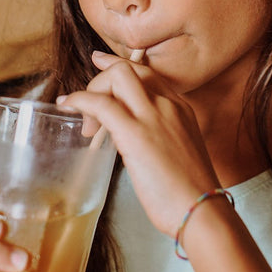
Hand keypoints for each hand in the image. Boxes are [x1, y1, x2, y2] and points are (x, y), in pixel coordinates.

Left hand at [57, 50, 220, 236]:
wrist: (202, 210)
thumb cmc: (189, 191)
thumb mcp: (179, 149)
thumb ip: (159, 133)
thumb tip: (129, 135)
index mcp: (180, 107)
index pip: (146, 73)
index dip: (119, 64)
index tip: (100, 61)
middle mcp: (168, 104)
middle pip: (129, 68)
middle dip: (102, 79)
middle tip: (90, 109)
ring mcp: (153, 115)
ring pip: (117, 76)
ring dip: (92, 89)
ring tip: (86, 124)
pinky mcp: (136, 133)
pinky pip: (101, 103)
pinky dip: (81, 100)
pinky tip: (69, 106)